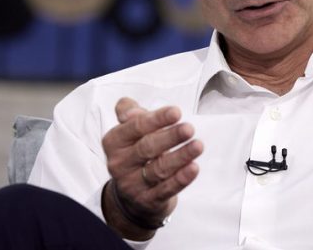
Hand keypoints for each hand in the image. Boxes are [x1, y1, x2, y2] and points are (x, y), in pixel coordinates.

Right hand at [101, 97, 202, 239]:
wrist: (130, 196)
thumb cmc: (135, 153)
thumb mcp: (128, 130)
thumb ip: (129, 112)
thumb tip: (132, 112)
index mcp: (114, 142)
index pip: (135, 127)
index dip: (157, 119)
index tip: (176, 112)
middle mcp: (119, 163)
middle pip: (147, 147)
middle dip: (170, 137)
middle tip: (189, 129)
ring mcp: (132, 184)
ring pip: (158, 169)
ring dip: (180, 157)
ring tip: (198, 146)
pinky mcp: (147, 201)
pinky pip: (166, 189)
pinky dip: (181, 179)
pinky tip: (193, 168)